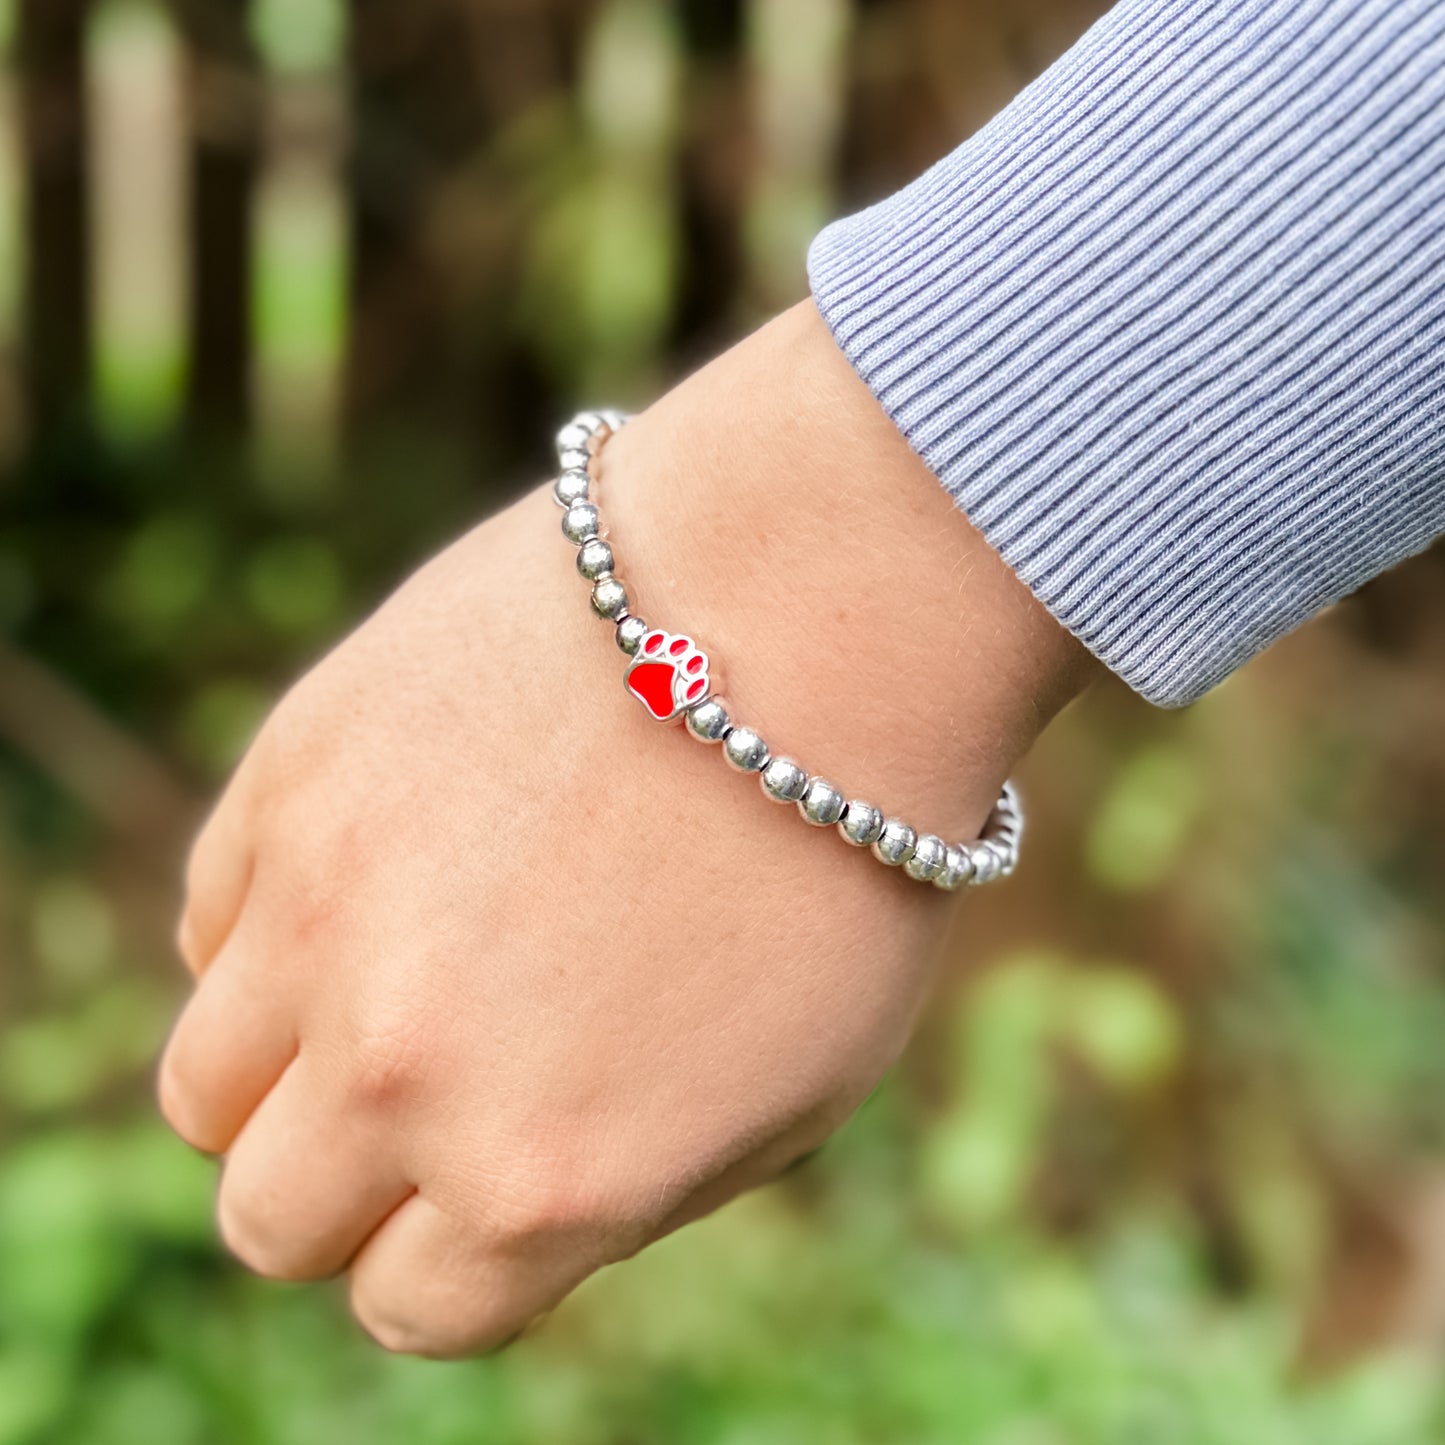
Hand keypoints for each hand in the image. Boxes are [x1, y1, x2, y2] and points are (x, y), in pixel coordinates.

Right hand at [159, 300, 1097, 1356]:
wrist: (805, 608)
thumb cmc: (841, 851)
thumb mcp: (796, 1087)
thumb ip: (629, 1186)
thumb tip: (510, 1207)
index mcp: (542, 1183)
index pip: (410, 1306)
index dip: (448, 1257)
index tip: (480, 1189)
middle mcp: (404, 1074)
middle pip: (269, 1219)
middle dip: (343, 1186)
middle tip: (425, 1097)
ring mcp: (325, 920)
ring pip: (203, 1088)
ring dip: (278, 1073)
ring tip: (381, 993)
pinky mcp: (292, 782)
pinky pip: (216, 922)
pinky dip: (279, 930)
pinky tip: (385, 873)